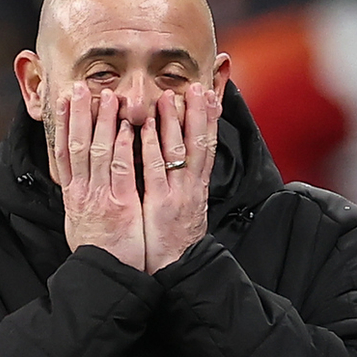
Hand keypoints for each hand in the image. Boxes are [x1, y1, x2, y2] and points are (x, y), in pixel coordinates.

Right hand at [55, 82, 144, 269]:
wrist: (104, 277)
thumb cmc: (98, 252)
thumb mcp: (79, 223)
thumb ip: (80, 200)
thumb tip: (76, 184)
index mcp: (74, 195)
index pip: (64, 152)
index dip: (64, 124)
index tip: (65, 101)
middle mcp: (83, 192)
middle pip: (77, 146)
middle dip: (79, 114)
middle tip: (79, 87)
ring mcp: (100, 197)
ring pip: (98, 152)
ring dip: (102, 123)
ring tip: (106, 97)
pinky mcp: (120, 205)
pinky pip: (121, 170)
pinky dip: (123, 147)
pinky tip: (126, 128)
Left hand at [141, 83, 221, 273]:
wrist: (177, 269)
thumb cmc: (177, 239)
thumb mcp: (188, 207)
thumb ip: (186, 183)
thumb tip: (185, 162)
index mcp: (198, 186)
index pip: (207, 145)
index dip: (210, 119)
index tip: (209, 95)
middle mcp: (191, 186)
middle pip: (199, 142)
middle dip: (199, 113)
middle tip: (196, 86)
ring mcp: (176, 194)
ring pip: (177, 151)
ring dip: (173, 122)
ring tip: (169, 96)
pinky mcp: (159, 204)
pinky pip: (154, 170)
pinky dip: (151, 146)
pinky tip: (147, 127)